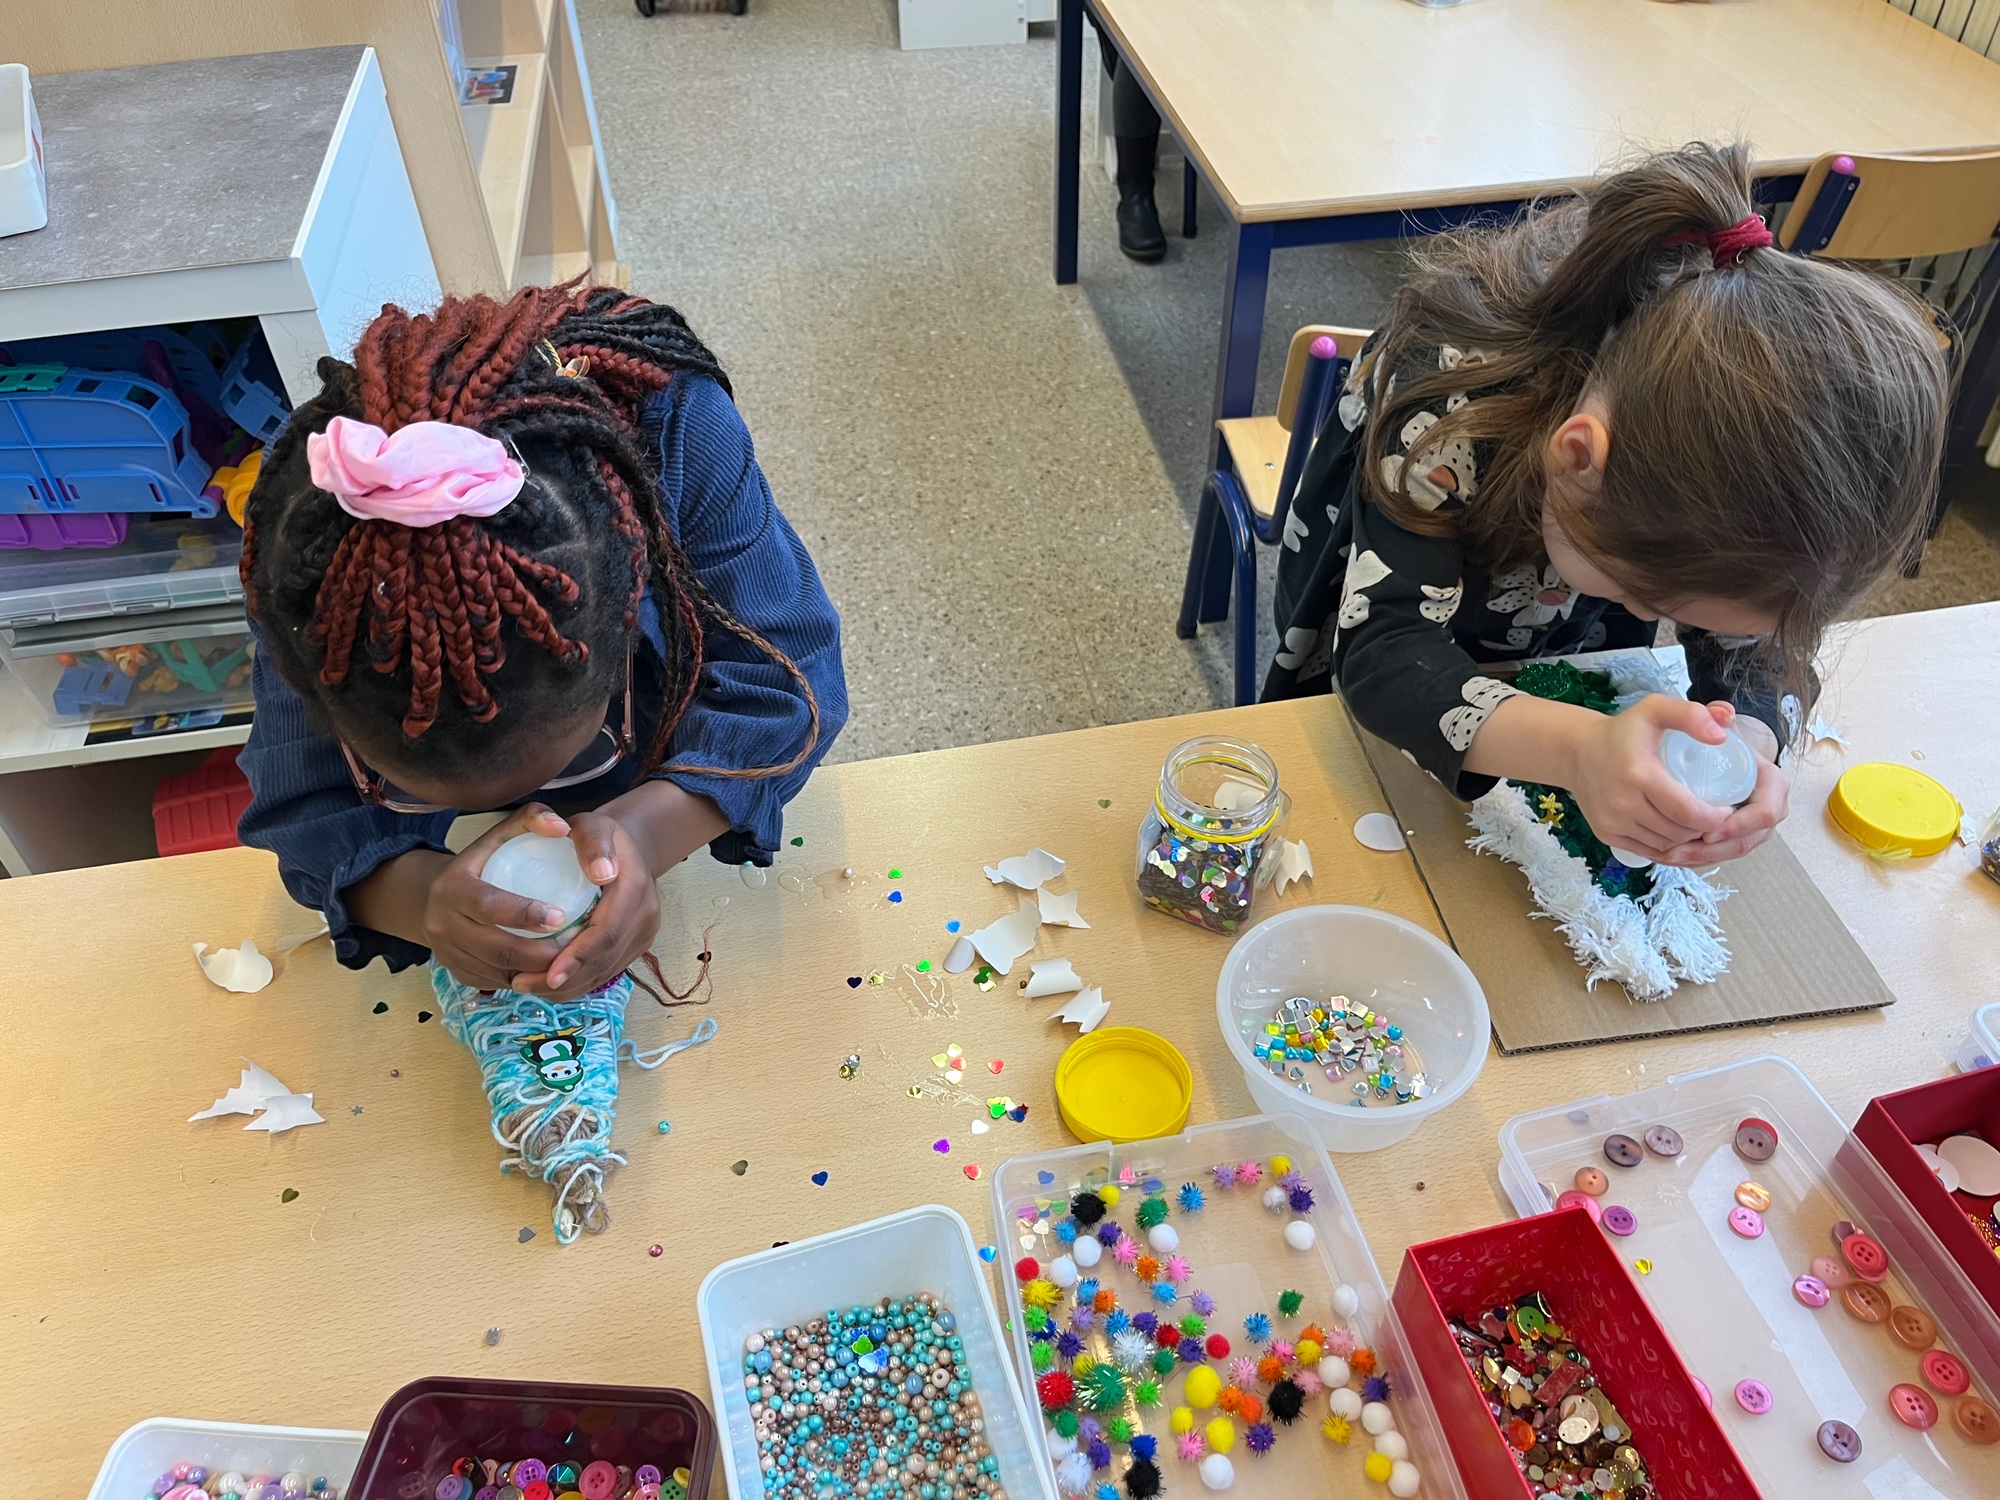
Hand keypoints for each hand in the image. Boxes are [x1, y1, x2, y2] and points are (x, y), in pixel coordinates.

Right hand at [418, 804, 576, 989]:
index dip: (525, 914)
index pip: (489, 905)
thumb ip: (531, 819)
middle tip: (574, 945)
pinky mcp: (456, 972)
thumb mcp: (501, 833)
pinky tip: (548, 970)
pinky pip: (495, 983)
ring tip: (568, 959)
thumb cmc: (483, 862)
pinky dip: (525, 979)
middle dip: (541, 953)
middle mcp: (441, 923)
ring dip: (537, 972)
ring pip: (498, 971)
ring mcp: (446, 952)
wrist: (441, 895)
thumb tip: (561, 828)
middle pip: (497, 948)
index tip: (561, 916)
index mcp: (451, 887)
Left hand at [505, 809, 661, 999]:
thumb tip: (601, 873)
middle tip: (522, 985)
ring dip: (570, 987)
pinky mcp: (637, 944)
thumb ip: (594, 843)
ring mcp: (644, 933)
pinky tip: (549, 986)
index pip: (607, 932)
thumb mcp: (594, 826)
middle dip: (567, 978)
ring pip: (607, 970)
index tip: (548, 973)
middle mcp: (645, 915)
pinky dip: (579, 982)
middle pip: (606, 959)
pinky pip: (608, 970)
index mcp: (636, 888)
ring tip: (529, 988)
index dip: (578, 956)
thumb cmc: (600, 836)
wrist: (628, 847)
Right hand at [1564, 695, 1733, 866]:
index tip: (1726, 809)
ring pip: (1665, 844)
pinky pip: (1646, 850)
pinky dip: (1665, 844)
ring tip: (1694, 822)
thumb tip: (1722, 735)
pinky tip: (1673, 831)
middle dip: (1703, 828)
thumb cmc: (1623, 731)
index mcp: (1639, 775)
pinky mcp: (1605, 833)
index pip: (1687, 812)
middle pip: (1678, 832)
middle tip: (1713, 815)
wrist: (1578, 752)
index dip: (1714, 817)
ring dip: (1685, 838)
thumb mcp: (1655, 710)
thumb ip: (1691, 714)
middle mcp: (1622, 803)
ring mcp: (1612, 822)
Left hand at [1657, 702, 1789, 864]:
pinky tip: (1670, 856)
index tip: (1710, 828)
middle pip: (1747, 841)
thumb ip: (1717, 712)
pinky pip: (1719, 854)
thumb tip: (1723, 715)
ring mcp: (1752, 827)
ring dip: (1702, 858)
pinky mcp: (1736, 837)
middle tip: (1681, 850)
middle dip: (1715, 850)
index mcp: (1773, 785)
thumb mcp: (1717, 723)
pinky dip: (1697, 858)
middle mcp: (1768, 809)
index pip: (1766, 813)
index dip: (1740, 825)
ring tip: (1670, 855)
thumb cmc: (1717, 741)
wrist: (1714, 752)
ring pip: (1731, 852)